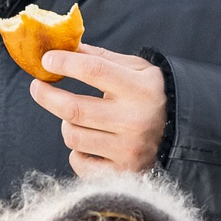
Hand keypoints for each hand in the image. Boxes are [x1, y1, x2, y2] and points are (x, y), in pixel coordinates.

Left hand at [28, 44, 166, 176]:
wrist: (183, 134)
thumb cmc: (152, 95)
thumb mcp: (136, 69)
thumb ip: (101, 57)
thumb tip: (65, 47)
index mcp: (140, 89)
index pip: (94, 70)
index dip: (65, 63)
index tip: (46, 60)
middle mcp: (135, 120)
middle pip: (74, 109)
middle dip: (47, 95)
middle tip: (37, 86)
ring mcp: (129, 150)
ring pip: (73, 136)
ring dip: (67, 124)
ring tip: (77, 118)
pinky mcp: (122, 173)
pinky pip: (79, 162)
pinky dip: (78, 152)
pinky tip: (90, 143)